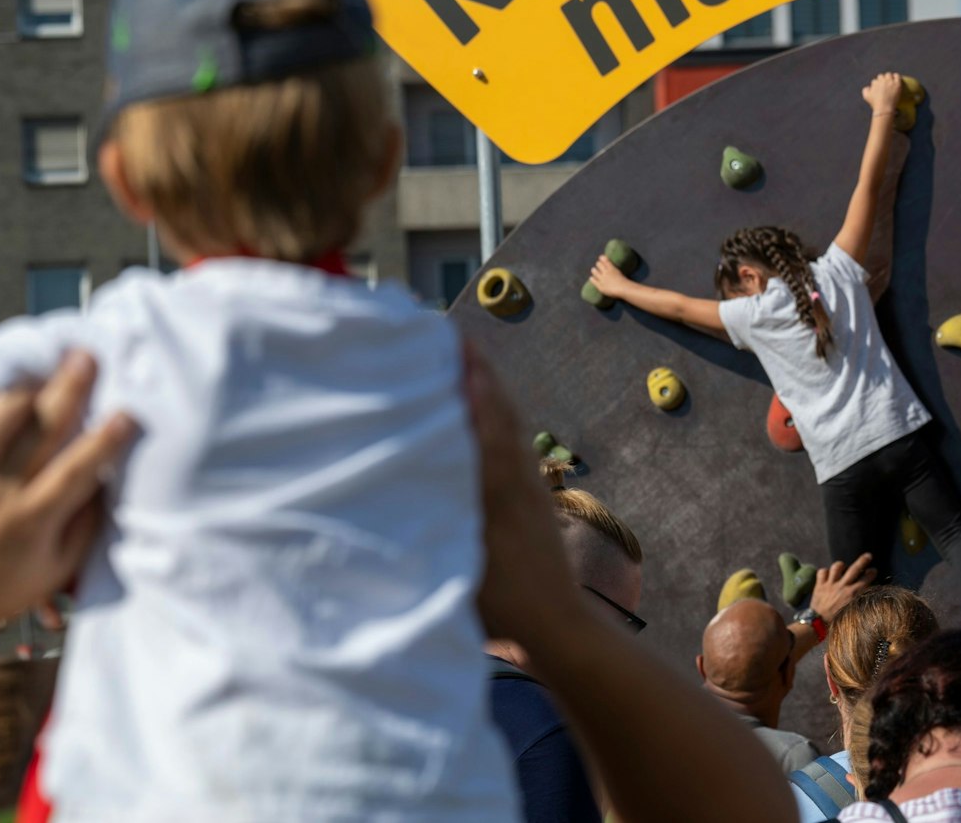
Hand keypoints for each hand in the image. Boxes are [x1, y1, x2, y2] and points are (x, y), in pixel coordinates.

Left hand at [0, 351, 135, 648]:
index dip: (103, 442)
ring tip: (42, 368)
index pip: (74, 472)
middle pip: (35, 434)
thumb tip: (104, 480)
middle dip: (65, 392)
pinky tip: (4, 395)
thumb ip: (82, 524)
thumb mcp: (54, 569)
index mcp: (29, 522)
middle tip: (85, 359)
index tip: (126, 415)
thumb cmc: (1, 590)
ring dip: (20, 392)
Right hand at [464, 341, 581, 641]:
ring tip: (462, 352)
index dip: (470, 392)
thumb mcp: (463, 576)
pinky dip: (497, 410)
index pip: (484, 432)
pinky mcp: (532, 492)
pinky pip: (513, 438)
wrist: (558, 626)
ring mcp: (527, 484)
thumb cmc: (504, 610)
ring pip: (507, 422)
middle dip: (475, 372)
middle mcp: (516, 481)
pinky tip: (483, 398)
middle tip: (449, 335)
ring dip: (486, 385)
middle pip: (497, 413)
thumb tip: (403, 506)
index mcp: (498, 497)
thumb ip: (437, 539)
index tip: (454, 354)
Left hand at [589, 256, 636, 298]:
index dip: (602, 258)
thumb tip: (617, 272)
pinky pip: (593, 280)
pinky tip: (591, 278)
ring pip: (594, 271)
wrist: (623, 289)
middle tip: (598, 265)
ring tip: (594, 270)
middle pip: (599, 264)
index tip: (601, 257)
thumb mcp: (622, 274)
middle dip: (598, 264)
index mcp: (612, 268)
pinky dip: (592, 278)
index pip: (605, 259)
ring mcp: (602, 278)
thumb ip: (617, 272)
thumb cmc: (626, 283)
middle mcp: (606, 271)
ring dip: (594, 270)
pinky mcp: (599, 285)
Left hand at [808, 553, 876, 620]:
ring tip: (843, 567)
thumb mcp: (851, 612)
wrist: (817, 624)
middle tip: (868, 555)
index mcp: (852, 594)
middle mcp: (842, 586)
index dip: (871, 574)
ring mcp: (830, 584)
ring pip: (837, 567)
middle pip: (855, 569)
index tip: (874, 570)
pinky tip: (827, 575)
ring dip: (841, 565)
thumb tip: (864, 593)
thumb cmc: (836, 622)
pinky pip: (822, 572)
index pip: (865, 580)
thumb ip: (857, 601)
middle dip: (863, 560)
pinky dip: (825, 572)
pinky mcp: (819, 585)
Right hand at [861, 73, 902, 115]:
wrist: (884, 108)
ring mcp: (890, 82)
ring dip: (888, 77)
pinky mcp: (897, 84)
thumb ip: (865, 90)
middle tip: (884, 84)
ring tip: (891, 81)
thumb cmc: (875, 104)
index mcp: (875, 83)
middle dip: (882, 80)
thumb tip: (868, 87)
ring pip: (888, 75)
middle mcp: (882, 80)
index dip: (876, 84)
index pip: (875, 81)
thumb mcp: (867, 97)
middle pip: (881, 76)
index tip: (879, 88)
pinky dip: (896, 76)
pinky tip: (896, 79)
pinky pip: (897, 76)